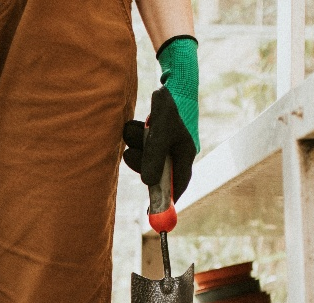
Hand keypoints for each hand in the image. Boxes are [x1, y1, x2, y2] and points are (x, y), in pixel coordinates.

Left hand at [122, 35, 199, 200]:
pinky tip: (137, 123)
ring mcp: (165, 143)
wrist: (172, 79)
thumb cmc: (171, 106)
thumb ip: (154, 157)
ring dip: (135, 144)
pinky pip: (140, 143)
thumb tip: (148, 183)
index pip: (177, 184)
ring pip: (144, 155)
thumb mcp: (161, 133)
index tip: (152, 212)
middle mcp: (175, 151)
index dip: (165, 199)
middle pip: (155, 171)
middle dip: (141, 162)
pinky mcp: (155, 134)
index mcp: (184, 154)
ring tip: (136, 126)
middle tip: (129, 153)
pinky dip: (135, 135)